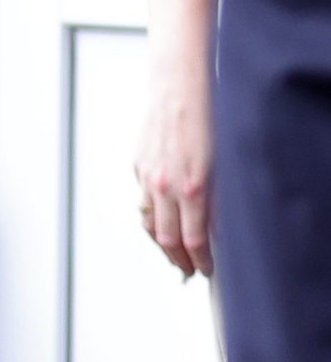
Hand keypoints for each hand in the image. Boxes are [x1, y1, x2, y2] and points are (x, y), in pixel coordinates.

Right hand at [134, 61, 215, 276]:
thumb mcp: (223, 165)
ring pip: (149, 222)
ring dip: (161, 244)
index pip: (193, 240)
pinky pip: (143, 201)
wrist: (177, 89)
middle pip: (167, 238)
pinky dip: (151, 218)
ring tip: (173, 255)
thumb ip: (218, 200)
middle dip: (178, 260)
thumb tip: (217, 229)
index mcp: (191, 188)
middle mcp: (164, 186)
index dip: (200, 262)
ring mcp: (147, 176)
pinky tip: (160, 222)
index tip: (206, 271)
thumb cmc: (206, 120)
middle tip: (188, 272)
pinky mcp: (138, 166)